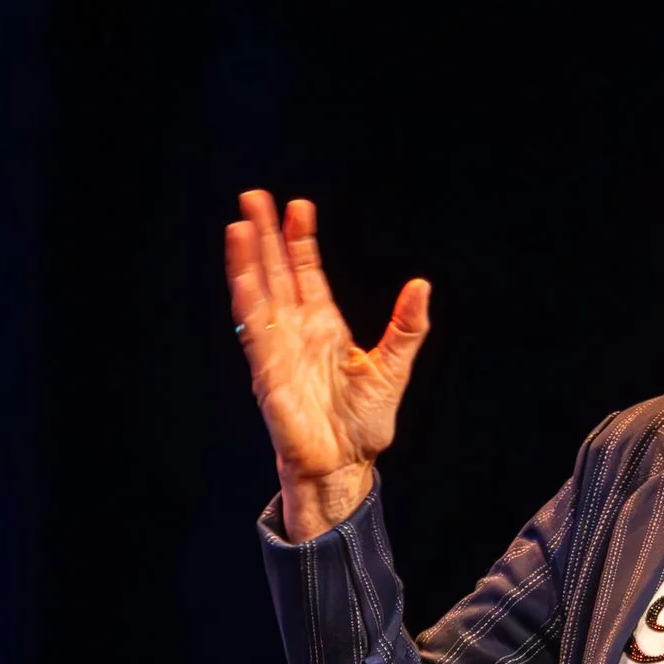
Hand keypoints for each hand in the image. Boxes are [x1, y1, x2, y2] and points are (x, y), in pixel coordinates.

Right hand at [225, 190, 430, 530]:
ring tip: (241, 222)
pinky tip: (243, 273)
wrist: (345, 467)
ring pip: (259, 294)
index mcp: (324, 328)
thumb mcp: (392, 367)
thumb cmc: (364, 425)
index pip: (306, 275)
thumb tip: (422, 285)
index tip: (299, 207)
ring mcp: (279, 350)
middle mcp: (296, 333)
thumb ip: (407, 327)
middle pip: (276, 273)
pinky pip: (255, 331)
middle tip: (255, 196)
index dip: (300, 242)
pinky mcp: (268, 374)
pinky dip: (248, 301)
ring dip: (248, 260)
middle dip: (266, 236)